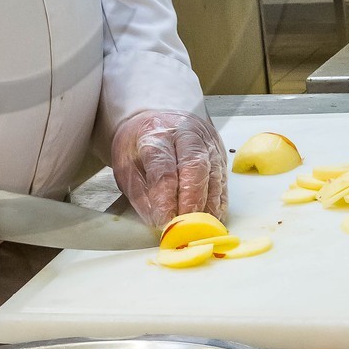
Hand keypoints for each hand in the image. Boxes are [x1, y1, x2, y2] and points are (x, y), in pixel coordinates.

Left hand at [111, 108, 227, 229]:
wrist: (154, 121)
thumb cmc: (138, 147)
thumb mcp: (125, 167)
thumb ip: (140, 194)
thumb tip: (158, 220)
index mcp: (157, 133)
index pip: (163, 166)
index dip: (165, 196)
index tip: (164, 220)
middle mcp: (186, 132)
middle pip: (195, 166)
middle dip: (192, 199)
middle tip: (186, 225)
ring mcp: (207, 141)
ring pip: (214, 173)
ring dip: (208, 204)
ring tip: (199, 226)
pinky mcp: (220, 152)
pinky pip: (223, 179)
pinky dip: (218, 200)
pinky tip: (211, 216)